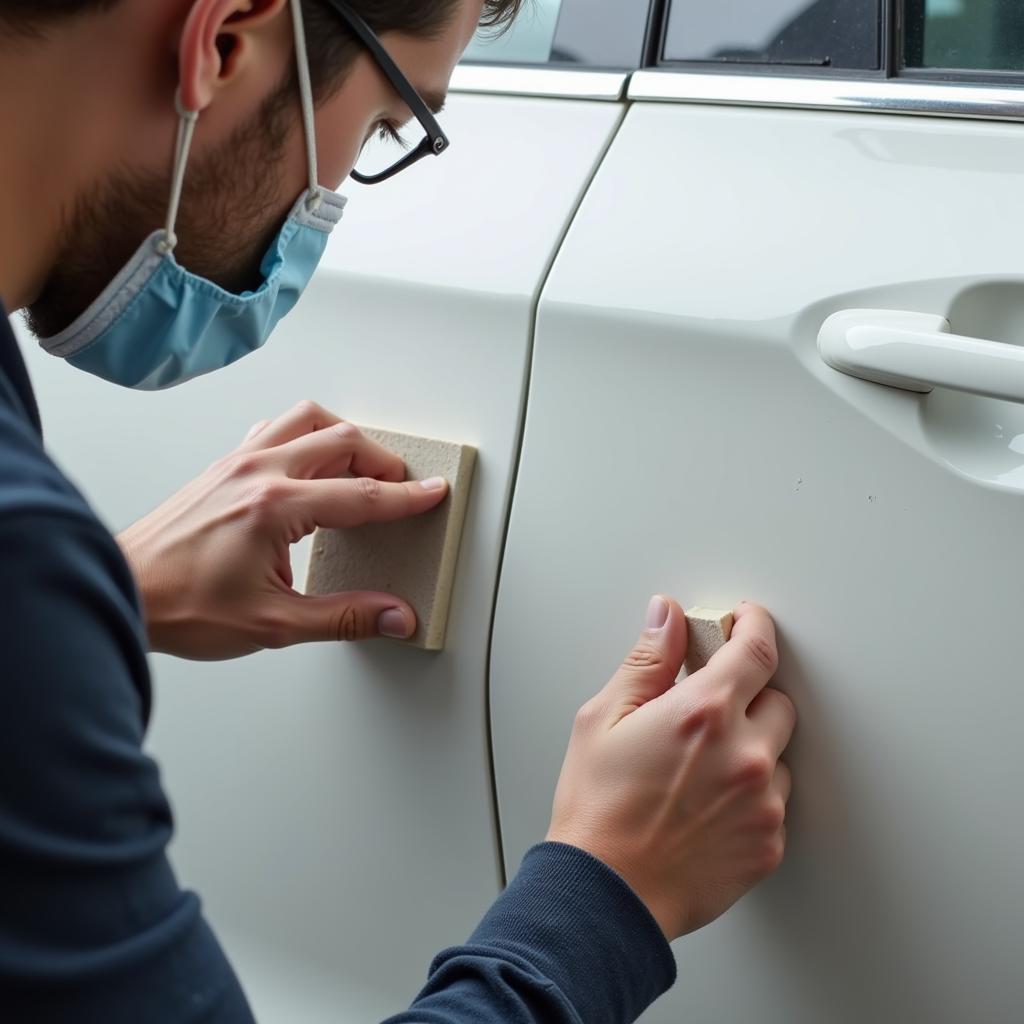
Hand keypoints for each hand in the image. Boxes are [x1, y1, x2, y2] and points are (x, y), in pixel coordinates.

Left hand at [117, 401, 448, 660]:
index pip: (362, 495)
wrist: (121, 590)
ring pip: (308, 418)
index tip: (433, 495)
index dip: (406, 498)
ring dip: (345, 436)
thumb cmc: (180, 605)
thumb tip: (393, 615)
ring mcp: (237, 463)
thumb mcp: (273, 623)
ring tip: (363, 465)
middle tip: (401, 490)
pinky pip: (274, 427)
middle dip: (383, 462)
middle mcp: (257, 472)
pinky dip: (305, 434)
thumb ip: (344, 617)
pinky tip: (309, 460)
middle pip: (342, 440)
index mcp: (275, 507)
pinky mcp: (222, 466)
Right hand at [546, 598, 795, 940]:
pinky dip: (751, 796)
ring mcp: (763, 802)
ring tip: (699, 772)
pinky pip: (774, 802)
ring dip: (751, 750)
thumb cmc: (598, 811)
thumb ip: (647, 660)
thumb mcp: (603, 718)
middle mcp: (745, 753)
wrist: (606, 896)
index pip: (757, 649)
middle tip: (705, 713)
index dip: (754, 625)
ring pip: (778, 754)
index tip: (747, 621)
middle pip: (778, 700)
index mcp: (705, 712)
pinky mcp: (769, 843)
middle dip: (747, 696)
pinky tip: (707, 806)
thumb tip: (667, 617)